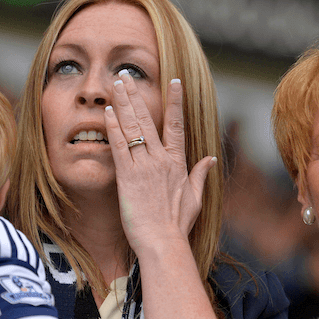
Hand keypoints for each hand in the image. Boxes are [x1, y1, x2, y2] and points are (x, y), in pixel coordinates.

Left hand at [104, 72, 215, 252]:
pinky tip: (107, 113)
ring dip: (122, 104)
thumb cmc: (177, 224)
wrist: (163, 241)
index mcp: (178, 163)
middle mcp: (161, 160)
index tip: (174, 80)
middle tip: (125, 76)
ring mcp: (143, 166)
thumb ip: (200, 174)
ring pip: (133, 128)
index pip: (177, 125)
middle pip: (148, 120)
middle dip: (136, 95)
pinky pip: (119, 147)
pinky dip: (113, 128)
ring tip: (115, 85)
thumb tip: (211, 158)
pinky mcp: (127, 177)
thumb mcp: (195, 198)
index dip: (175, 101)